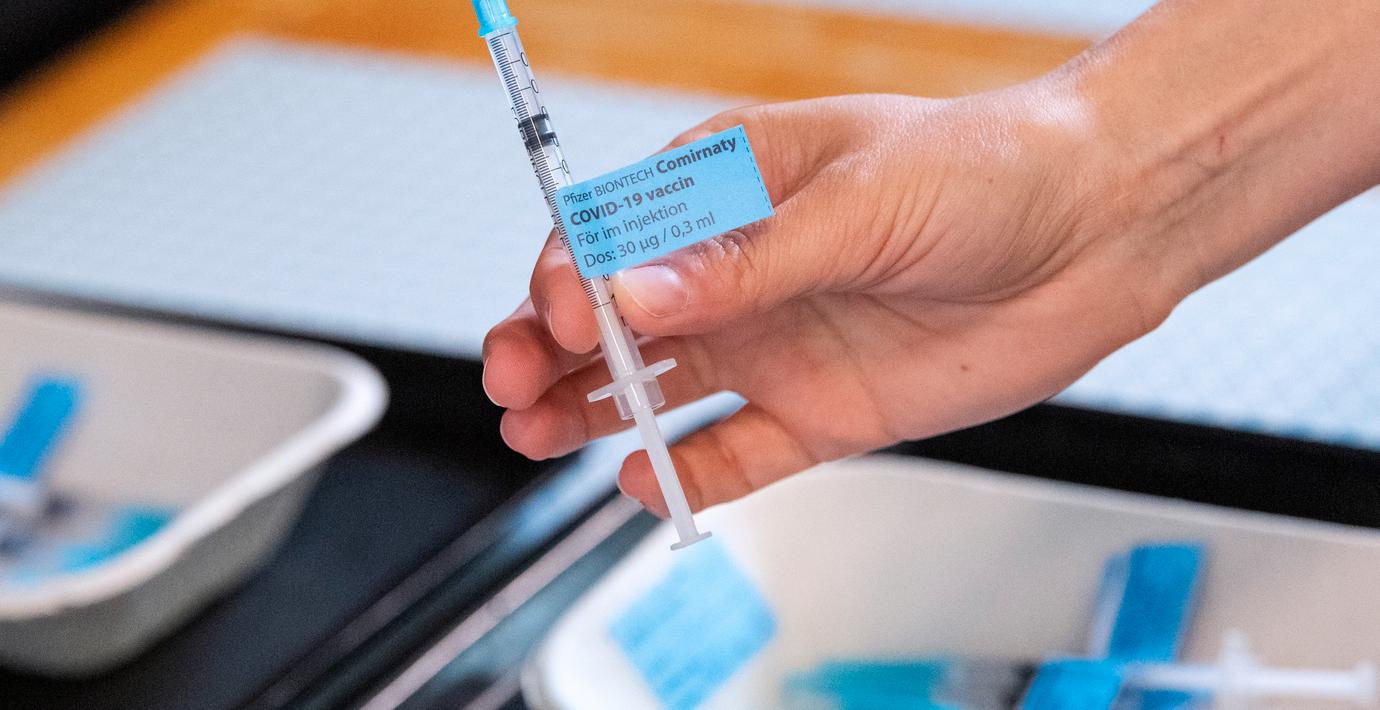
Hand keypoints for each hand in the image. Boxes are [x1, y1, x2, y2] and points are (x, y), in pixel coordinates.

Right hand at [481, 86, 1184, 515]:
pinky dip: (690, 470)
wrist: (1101, 231)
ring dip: (593, 407)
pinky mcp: (821, 409)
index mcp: (736, 185)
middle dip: (551, 344)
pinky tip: (646, 477)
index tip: (555, 310)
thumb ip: (744, 260)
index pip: (619, 231)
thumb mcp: (857, 198)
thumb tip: (634, 293)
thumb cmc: (990, 172)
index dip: (571, 272)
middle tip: (508, 378)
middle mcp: (744, 268)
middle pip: (616, 314)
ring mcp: (778, 340)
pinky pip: (738, 450)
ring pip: (658, 383)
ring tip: (534, 432)